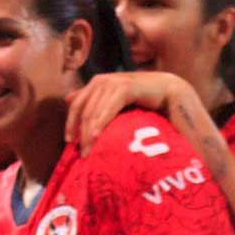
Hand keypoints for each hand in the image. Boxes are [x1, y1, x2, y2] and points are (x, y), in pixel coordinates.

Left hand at [65, 71, 190, 153]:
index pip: (76, 105)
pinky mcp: (125, 87)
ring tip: (89, 151)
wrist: (167, 90)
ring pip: (94, 112)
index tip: (69, 142)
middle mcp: (101, 80)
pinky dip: (101, 123)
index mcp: (96, 83)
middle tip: (82, 153)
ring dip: (90, 134)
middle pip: (85, 111)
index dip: (70, 123)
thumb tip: (68, 98)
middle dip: (81, 134)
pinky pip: (109, 109)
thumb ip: (93, 98)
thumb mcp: (113, 99)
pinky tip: (97, 136)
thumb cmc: (140, 97)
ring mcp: (113, 82)